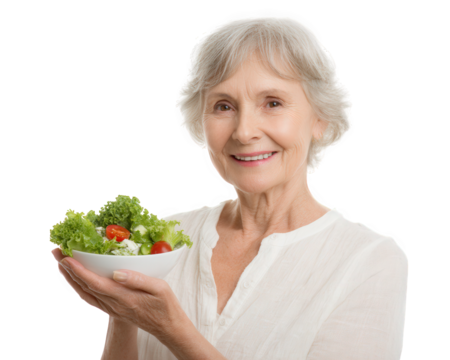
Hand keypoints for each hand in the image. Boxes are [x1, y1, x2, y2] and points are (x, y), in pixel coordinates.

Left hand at [50, 247, 189, 342]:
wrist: (167, 327)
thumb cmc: (166, 306)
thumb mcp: (159, 288)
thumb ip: (138, 280)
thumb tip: (117, 272)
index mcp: (124, 298)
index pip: (95, 283)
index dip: (79, 271)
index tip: (66, 258)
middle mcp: (114, 305)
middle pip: (84, 287)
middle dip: (68, 270)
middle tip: (56, 253)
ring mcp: (112, 308)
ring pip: (84, 293)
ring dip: (70, 278)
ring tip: (60, 264)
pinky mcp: (113, 309)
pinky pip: (90, 298)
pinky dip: (79, 288)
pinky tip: (76, 281)